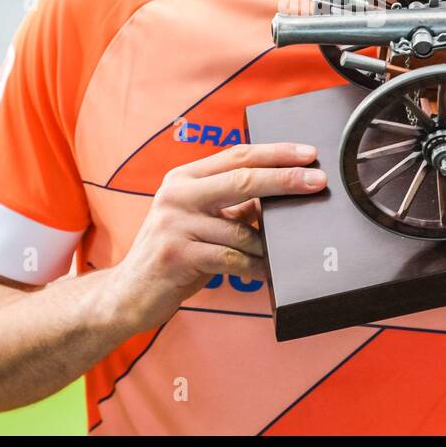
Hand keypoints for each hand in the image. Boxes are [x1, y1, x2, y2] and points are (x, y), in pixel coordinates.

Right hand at [111, 142, 325, 331]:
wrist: (127, 294)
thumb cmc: (174, 254)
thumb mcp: (200, 220)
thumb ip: (233, 205)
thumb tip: (281, 192)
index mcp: (184, 178)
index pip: (237, 155)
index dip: (276, 152)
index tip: (308, 154)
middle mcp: (177, 194)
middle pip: (243, 179)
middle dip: (286, 179)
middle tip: (318, 181)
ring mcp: (174, 224)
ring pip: (242, 230)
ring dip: (268, 246)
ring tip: (280, 255)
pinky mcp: (177, 255)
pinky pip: (232, 260)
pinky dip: (254, 268)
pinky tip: (264, 274)